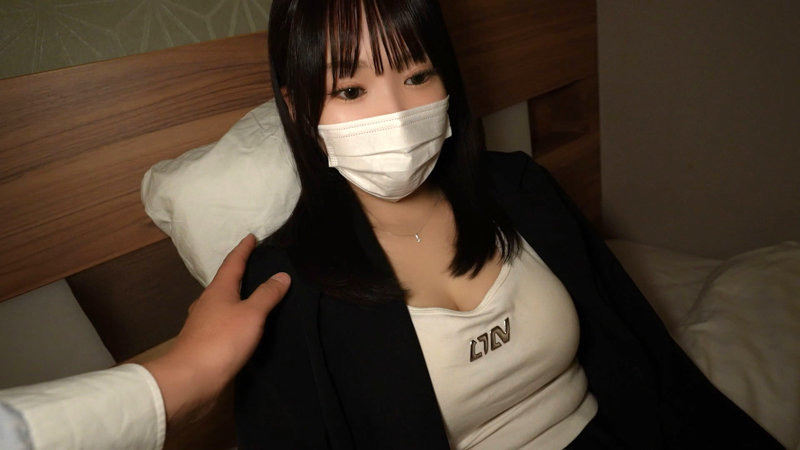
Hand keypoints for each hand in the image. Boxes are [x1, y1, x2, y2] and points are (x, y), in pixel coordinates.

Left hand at [142, 234, 289, 424]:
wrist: (191, 379)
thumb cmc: (222, 340)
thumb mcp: (251, 314)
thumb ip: (267, 294)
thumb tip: (282, 275)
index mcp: (218, 290)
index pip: (233, 262)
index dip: (243, 249)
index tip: (252, 236)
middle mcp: (207, 302)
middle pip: (225, 282)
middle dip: (240, 272)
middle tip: (257, 265)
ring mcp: (203, 323)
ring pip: (222, 302)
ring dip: (237, 296)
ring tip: (254, 295)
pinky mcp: (204, 343)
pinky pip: (223, 322)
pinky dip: (235, 317)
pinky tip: (243, 326)